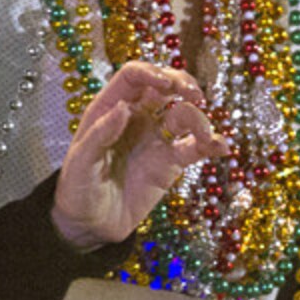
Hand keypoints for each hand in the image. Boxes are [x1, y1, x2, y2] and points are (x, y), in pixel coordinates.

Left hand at [51, 61, 227, 249]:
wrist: (91, 226)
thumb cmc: (78, 188)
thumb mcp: (80, 162)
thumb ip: (100, 135)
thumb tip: (123, 107)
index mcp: (109, 109)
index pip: (132, 77)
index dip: (151, 73)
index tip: (167, 84)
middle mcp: (136, 117)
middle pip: (164, 86)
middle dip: (182, 83)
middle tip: (195, 95)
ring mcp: (155, 138)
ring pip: (184, 114)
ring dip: (199, 118)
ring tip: (205, 136)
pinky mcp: (171, 162)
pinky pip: (195, 146)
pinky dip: (211, 143)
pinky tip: (221, 146)